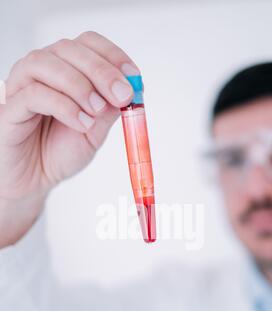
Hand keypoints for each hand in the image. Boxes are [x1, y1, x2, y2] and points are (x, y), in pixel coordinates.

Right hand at [0, 31, 138, 246]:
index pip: (87, 44)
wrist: (36, 181)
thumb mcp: (94, 130)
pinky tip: (80, 123)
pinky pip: (33, 94)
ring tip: (96, 112)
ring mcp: (21, 86)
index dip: (113, 56)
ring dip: (78, 85)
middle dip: (101, 71)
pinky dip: (63, 106)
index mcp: (64, 70)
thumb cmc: (59, 152)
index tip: (134, 79)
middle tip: (122, 95)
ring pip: (45, 64)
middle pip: (68, 49)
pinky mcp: (9, 109)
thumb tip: (130, 90)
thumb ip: (109, 109)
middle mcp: (41, 71)